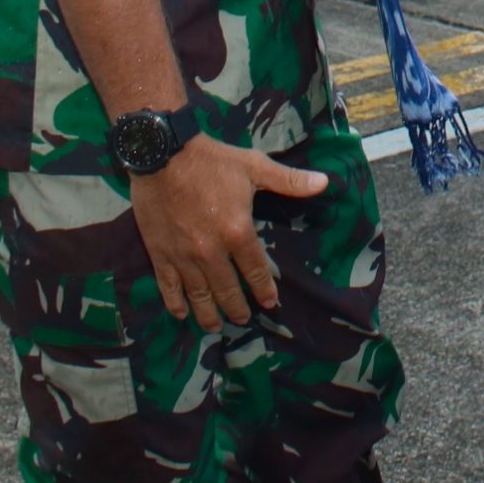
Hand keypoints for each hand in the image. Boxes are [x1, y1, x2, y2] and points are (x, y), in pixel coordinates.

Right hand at [129, 135, 327, 331]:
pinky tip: (181, 314)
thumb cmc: (212, 161)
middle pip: (226, 289)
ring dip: (208, 313)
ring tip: (215, 326)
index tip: (270, 302)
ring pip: (198, 295)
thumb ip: (288, 181)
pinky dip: (175, 303)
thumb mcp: (254, 166)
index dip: (264, 289)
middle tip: (244, 319)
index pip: (255, 270)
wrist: (162, 155)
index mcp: (237, 231)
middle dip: (237, 308)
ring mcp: (183, 255)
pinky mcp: (159, 254)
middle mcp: (210, 251)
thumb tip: (323, 182)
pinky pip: (168, 286)